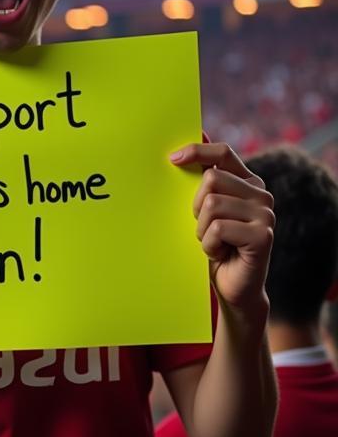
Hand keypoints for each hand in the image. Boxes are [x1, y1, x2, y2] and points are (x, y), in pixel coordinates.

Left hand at [171, 142, 273, 323]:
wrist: (230, 286)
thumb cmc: (214, 245)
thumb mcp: (204, 211)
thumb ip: (200, 185)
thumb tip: (177, 154)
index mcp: (247, 182)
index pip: (222, 152)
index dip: (197, 151)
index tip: (172, 160)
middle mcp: (261, 194)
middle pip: (210, 179)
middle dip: (196, 207)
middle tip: (207, 228)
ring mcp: (265, 214)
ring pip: (211, 204)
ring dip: (202, 229)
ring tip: (214, 242)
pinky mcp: (262, 235)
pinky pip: (217, 228)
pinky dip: (209, 245)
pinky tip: (220, 253)